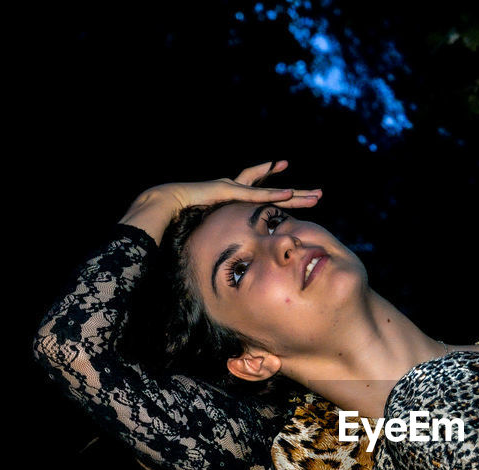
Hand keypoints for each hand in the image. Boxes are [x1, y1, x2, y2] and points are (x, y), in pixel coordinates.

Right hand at [119, 160, 321, 243]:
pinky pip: (255, 195)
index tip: (300, 205)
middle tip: (319, 196)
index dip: (281, 204)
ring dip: (293, 193)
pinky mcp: (226, 190)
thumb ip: (218, 247)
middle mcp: (236, 193)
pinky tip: (291, 193)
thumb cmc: (178, 224)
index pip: (262, 204)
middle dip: (296, 195)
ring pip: (270, 191)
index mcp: (233, 204)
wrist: (160, 207)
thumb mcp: (207, 238)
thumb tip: (226, 271)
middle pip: (273, 193)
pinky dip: (273, 195)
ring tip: (316, 194)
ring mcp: (232, 189)